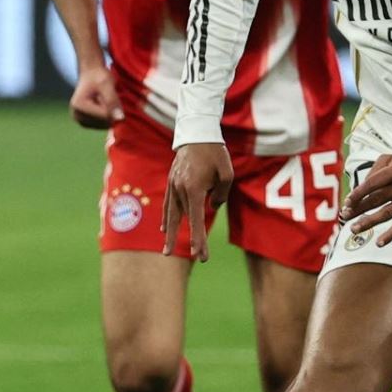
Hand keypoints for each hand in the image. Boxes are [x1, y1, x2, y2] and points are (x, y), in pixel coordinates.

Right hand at [68, 61, 123, 128]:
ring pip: (104, 125)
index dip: (113, 105)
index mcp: (79, 106)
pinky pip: (102, 125)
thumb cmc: (98, 76)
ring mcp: (80, 121)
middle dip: (110, 110)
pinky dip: (106, 117)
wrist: (91, 74)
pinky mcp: (85, 123)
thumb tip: (120, 119)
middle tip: (105, 96)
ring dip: (109, 113)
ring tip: (103, 100)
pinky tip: (101, 106)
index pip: (105, 115)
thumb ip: (112, 101)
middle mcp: (76, 116)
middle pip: (104, 122)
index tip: (108, 93)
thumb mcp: (107, 84)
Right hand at [162, 143, 232, 261]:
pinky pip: (167, 204)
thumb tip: (211, 206)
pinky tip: (164, 228)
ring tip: (167, 250)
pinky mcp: (171, 181)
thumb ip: (220, 194)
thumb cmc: (215, 153)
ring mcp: (173, 185)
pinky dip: (166, 217)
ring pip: (171, 214)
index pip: (196, 219)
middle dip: (183, 241)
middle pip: (181, 220)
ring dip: (170, 233)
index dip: (198, 239)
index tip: (201, 255)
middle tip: (182, 258)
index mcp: (194, 188)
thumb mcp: (227, 174)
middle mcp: (180, 189)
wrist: (197, 132)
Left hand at [339, 151, 391, 246]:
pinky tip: (379, 242)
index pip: (374, 183)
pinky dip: (391, 235)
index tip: (347, 202)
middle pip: (378, 199)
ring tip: (354, 229)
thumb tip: (359, 190)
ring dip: (369, 222)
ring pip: (387, 213)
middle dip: (359, 209)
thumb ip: (374, 170)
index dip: (359, 193)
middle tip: (345, 216)